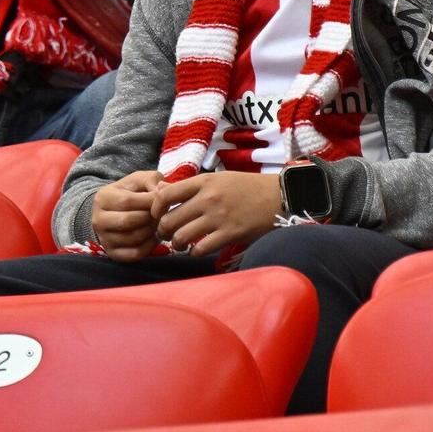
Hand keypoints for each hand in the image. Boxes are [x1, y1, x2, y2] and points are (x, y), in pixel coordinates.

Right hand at [90, 169, 163, 260]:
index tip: (163, 200)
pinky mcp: (113, 254)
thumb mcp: (140, 180)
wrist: (118, 212)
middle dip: (151, 217)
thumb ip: (152, 180)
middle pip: (129, 221)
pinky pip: (135, 254)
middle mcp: (98, 220)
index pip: (127, 201)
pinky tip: (154, 236)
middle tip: (162, 214)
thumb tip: (163, 188)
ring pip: (133, 238)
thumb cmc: (133, 193)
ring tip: (158, 223)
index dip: (149, 201)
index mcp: (102, 198)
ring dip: (151, 231)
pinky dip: (150, 246)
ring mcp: (104, 239)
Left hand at [153, 172, 282, 257]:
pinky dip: (194, 252)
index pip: (165, 195)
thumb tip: (160, 191)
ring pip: (181, 237)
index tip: (156, 215)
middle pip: (169, 220)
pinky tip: (197, 249)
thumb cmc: (246, 187)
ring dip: (176, 244)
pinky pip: (200, 249)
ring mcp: (218, 218)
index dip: (154, 208)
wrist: (278, 196)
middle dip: (163, 231)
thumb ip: (190, 187)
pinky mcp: (229, 235)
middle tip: (166, 235)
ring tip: (180, 244)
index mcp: (204, 182)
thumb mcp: (218, 179)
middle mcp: (208, 199)